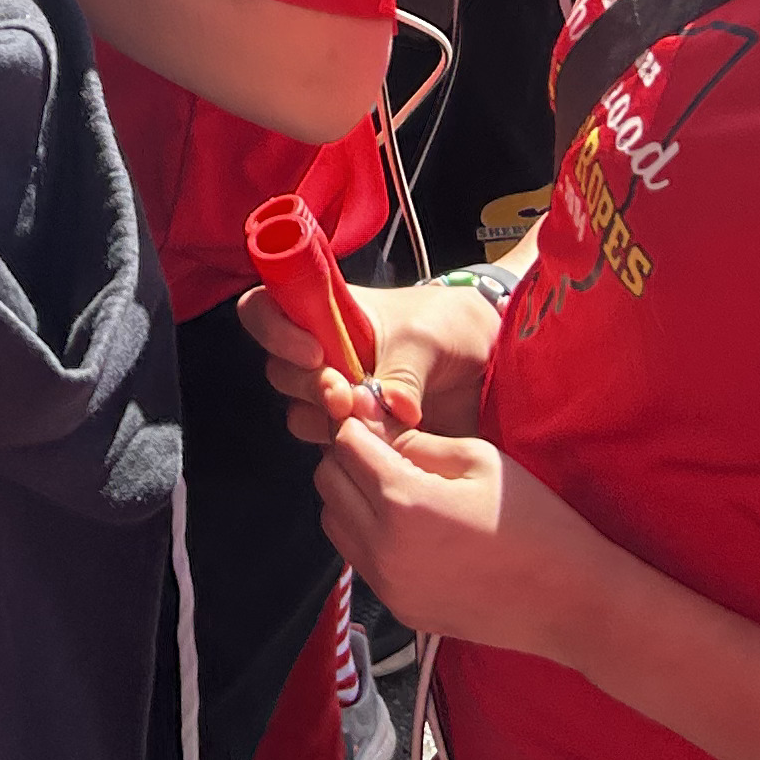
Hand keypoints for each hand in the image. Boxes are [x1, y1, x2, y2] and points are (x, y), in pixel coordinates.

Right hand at [241, 275, 498, 441]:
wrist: (493, 360)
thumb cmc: (453, 328)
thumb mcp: (428, 337)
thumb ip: (403, 372)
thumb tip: (388, 411)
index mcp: (329, 314)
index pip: (266, 310)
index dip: (274, 331)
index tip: (313, 352)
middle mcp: (324, 353)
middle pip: (280, 371)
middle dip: (307, 387)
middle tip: (344, 396)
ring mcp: (342, 394)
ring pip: (301, 412)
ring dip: (324, 420)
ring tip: (366, 420)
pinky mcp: (363, 431)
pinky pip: (334, 446)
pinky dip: (350, 449)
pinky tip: (381, 443)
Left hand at [315, 418, 623, 665]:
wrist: (571, 602)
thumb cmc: (535, 523)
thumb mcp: (478, 460)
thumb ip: (417, 442)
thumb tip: (377, 426)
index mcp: (403, 502)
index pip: (345, 444)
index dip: (358, 423)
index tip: (376, 417)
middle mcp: (384, 548)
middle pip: (328, 483)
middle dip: (347, 458)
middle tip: (383, 449)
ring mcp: (389, 585)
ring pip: (334, 523)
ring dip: (350, 498)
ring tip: (395, 488)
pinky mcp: (399, 608)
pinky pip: (359, 560)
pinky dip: (367, 536)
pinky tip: (410, 527)